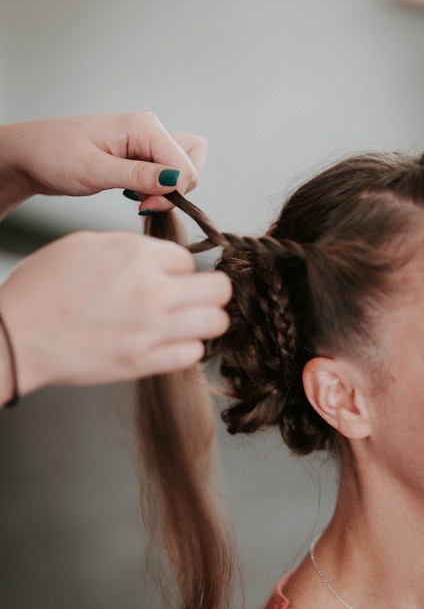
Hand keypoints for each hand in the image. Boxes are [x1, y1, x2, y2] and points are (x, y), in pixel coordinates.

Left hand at [0, 113, 207, 215]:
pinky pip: (167, 172)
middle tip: (147, 202)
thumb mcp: (94, 170)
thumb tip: (177, 181)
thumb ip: (139, 176)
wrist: (27, 156)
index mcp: (143, 126)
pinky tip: (133, 193)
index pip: (185, 164)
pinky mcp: (141, 156)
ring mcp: (146, 143)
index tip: (146, 206)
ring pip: (183, 167)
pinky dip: (158, 188)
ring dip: (169, 189)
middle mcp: (150, 130)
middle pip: (192, 161)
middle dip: (178, 188)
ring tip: (138, 197)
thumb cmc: (52, 156)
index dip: (174, 190)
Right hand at [0, 230, 230, 399]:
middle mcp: (152, 290)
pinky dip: (186, 348)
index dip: (178, 269)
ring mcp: (152, 328)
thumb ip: (132, 248)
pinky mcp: (145, 361)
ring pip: (216, 322)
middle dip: (208, 292)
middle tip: (193, 298)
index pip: (189, 258)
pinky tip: (168, 343)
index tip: (166, 278)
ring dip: (205, 321)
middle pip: (219, 289)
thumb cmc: (42, 291)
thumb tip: (163, 257)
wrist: (16, 337)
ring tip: (185, 322)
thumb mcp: (85, 246)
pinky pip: (194, 353)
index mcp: (136, 255)